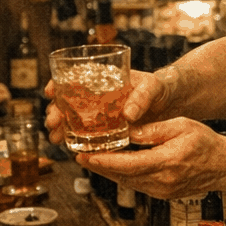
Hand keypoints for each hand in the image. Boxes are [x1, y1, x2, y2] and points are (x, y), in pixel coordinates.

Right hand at [43, 69, 165, 146]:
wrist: (175, 102)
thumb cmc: (163, 86)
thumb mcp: (154, 86)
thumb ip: (142, 97)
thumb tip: (128, 114)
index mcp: (106, 79)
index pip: (75, 77)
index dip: (59, 83)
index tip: (50, 92)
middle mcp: (100, 96)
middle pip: (69, 101)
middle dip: (56, 111)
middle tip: (52, 123)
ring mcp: (103, 113)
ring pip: (74, 119)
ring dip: (62, 128)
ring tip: (56, 138)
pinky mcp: (110, 129)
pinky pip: (89, 134)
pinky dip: (78, 140)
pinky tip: (71, 148)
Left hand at [79, 117, 225, 200]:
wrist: (225, 167)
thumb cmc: (207, 143)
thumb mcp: (181, 126)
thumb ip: (153, 129)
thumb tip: (128, 129)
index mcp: (167, 162)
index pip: (127, 165)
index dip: (103, 162)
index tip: (84, 156)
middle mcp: (162, 181)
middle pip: (122, 176)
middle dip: (100, 167)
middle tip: (79, 156)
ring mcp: (162, 191)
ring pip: (127, 182)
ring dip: (109, 173)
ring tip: (91, 160)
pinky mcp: (163, 194)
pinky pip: (137, 185)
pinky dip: (123, 176)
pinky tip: (114, 166)